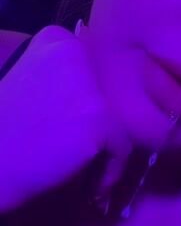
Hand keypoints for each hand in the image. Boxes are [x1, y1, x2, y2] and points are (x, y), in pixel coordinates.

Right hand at [0, 24, 131, 211]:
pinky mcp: (99, 117)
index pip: (98, 72)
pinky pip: (123, 148)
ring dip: (107, 152)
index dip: (91, 106)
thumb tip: (107, 91)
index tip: (72, 130)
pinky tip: (89, 185)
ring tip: (85, 173)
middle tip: (79, 155)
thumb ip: (66, 77)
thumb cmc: (4, 130)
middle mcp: (74, 52)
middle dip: (102, 129)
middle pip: (114, 96)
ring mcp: (87, 85)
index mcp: (56, 39)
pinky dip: (110, 171)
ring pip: (122, 123)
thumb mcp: (30, 82)